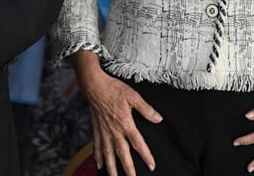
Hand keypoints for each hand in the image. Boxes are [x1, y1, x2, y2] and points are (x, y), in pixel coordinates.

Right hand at [73, 51, 161, 175]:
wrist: (94, 86)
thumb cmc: (113, 89)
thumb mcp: (133, 96)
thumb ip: (146, 109)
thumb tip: (158, 118)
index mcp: (125, 123)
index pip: (138, 143)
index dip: (146, 155)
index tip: (151, 165)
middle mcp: (114, 131)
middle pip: (122, 154)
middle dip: (128, 169)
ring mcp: (104, 132)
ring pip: (108, 154)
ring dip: (112, 168)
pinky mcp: (96, 130)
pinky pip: (97, 147)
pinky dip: (98, 157)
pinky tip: (100, 165)